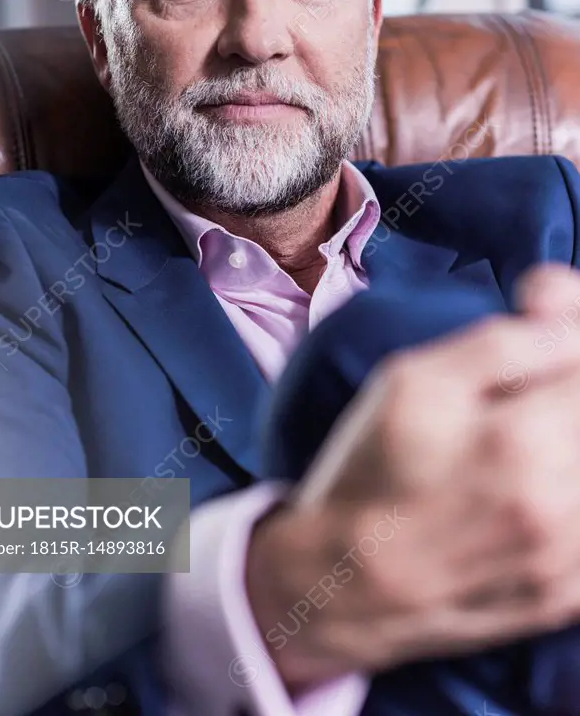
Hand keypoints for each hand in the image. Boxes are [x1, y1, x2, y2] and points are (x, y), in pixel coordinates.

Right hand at [246, 264, 579, 688]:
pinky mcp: (567, 595)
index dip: (569, 336)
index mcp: (523, 441)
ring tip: (522, 439)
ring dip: (563, 439)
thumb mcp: (414, 382)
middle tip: (520, 397)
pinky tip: (530, 489)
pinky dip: (565, 493)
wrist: (349, 583)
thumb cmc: (372, 469)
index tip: (543, 328)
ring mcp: (569, 558)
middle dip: (562, 392)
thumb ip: (503, 342)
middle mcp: (563, 504)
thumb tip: (565, 311)